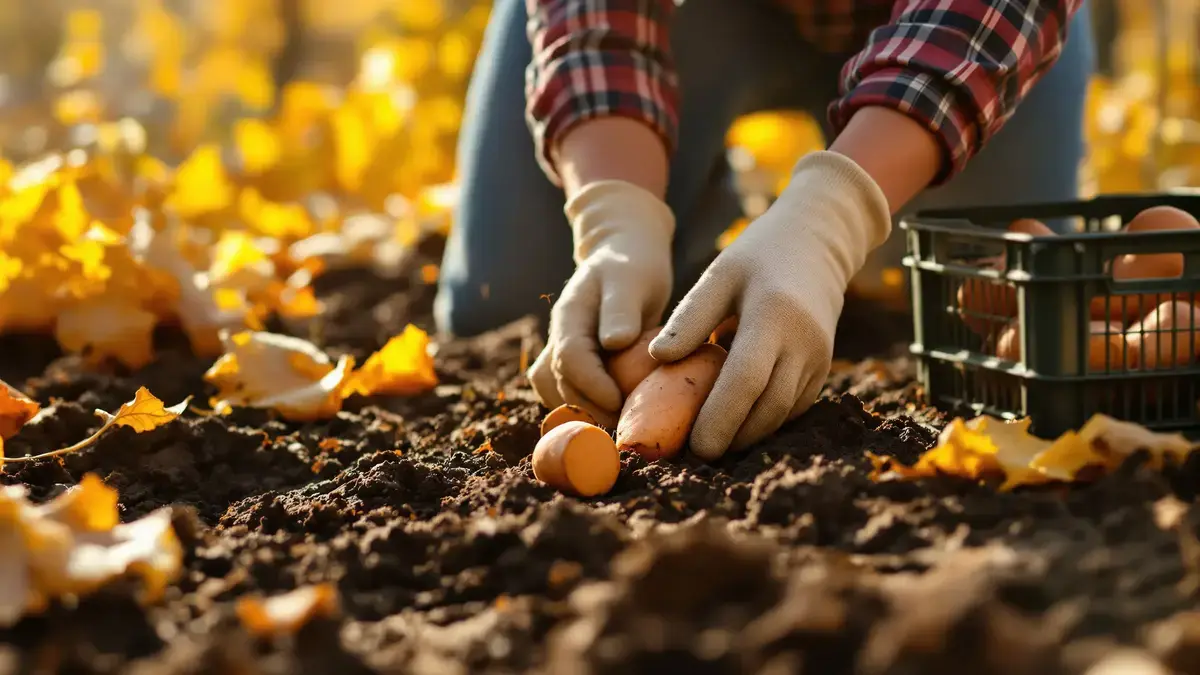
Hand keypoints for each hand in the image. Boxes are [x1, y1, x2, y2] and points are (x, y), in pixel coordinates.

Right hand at [528, 180, 674, 425]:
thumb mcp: (631, 279)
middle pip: (558, 383)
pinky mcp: (574, 363)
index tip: (619, 402)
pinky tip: (610, 417)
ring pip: (554, 392)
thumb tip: (614, 343)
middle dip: (588, 408)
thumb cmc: (632, 264)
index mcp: (569, 315)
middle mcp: (559, 336)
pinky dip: (583, 409)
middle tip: (623, 427)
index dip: (591, 385)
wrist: (624, 256)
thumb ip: (621, 308)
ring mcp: (561, 350)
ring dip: (581, 414)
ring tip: (616, 427)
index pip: (569, 358)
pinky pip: (566, 393)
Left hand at [648, 151, 891, 459]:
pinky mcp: (822, 369)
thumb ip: (689, 318)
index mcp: (774, 316)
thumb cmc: (757, 257)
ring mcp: (819, 359)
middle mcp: (804, 343)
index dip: (720, 419)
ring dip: (748, 435)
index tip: (695, 446)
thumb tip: (656, 361)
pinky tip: (736, 426)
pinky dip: (764, 422)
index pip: (746, 380)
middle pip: (768, 407)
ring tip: (711, 445)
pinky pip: (792, 407)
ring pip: (782, 414)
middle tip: (695, 456)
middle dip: (732, 438)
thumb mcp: (719, 275)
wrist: (817, 244)